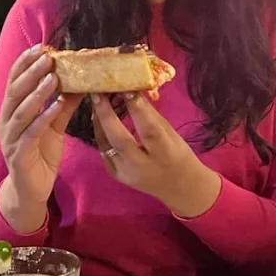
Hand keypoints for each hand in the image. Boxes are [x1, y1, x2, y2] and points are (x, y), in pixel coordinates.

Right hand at [0, 46, 81, 228]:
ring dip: (37, 93)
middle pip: (15, 91)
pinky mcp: (19, 154)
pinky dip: (42, 118)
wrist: (32, 190)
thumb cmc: (40, 155)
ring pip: (21, 110)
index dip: (25, 63)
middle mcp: (6, 121)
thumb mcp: (55, 126)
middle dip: (31, 72)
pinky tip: (55, 107)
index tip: (42, 47)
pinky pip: (30, 133)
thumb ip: (64, 106)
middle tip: (47, 57)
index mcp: (11, 111)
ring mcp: (10, 138)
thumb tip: (83, 83)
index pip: (15, 81)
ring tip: (53, 78)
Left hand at [91, 93, 220, 218]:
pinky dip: (101, 134)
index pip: (148, 129)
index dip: (136, 109)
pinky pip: (105, 152)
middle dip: (106, 114)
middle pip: (120, 139)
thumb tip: (133, 91)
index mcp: (164, 154)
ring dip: (99, 121)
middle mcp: (142, 166)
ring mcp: (126, 173)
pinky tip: (99, 118)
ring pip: (106, 145)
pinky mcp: (116, 176)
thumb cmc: (178, 155)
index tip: (126, 88)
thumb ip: (151, 116)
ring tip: (96, 101)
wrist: (179, 187)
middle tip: (98, 92)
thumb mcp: (171, 134)